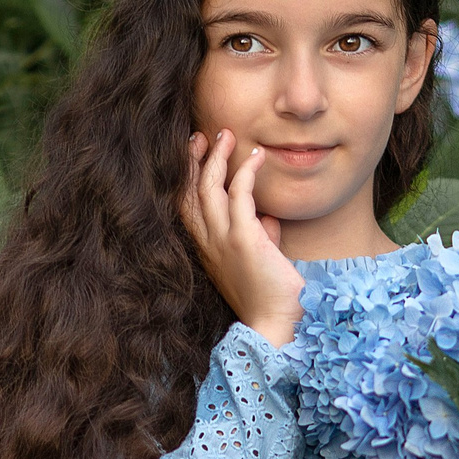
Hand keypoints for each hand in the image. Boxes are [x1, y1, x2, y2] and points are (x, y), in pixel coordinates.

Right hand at [182, 129, 303, 346]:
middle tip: (203, 136)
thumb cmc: (269, 294)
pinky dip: (246, 171)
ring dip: (216, 157)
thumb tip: (268, 219)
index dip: (185, 177)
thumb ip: (259, 236)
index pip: (184, 206)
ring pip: (207, 187)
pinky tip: (257, 156)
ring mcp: (221, 240)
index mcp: (205, 249)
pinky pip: (239, 194)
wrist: (273, 322)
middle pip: (188, 191)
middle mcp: (206, 243)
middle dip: (192, 159)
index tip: (195, 153)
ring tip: (227, 136)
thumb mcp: (258, 259)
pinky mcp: (243, 238)